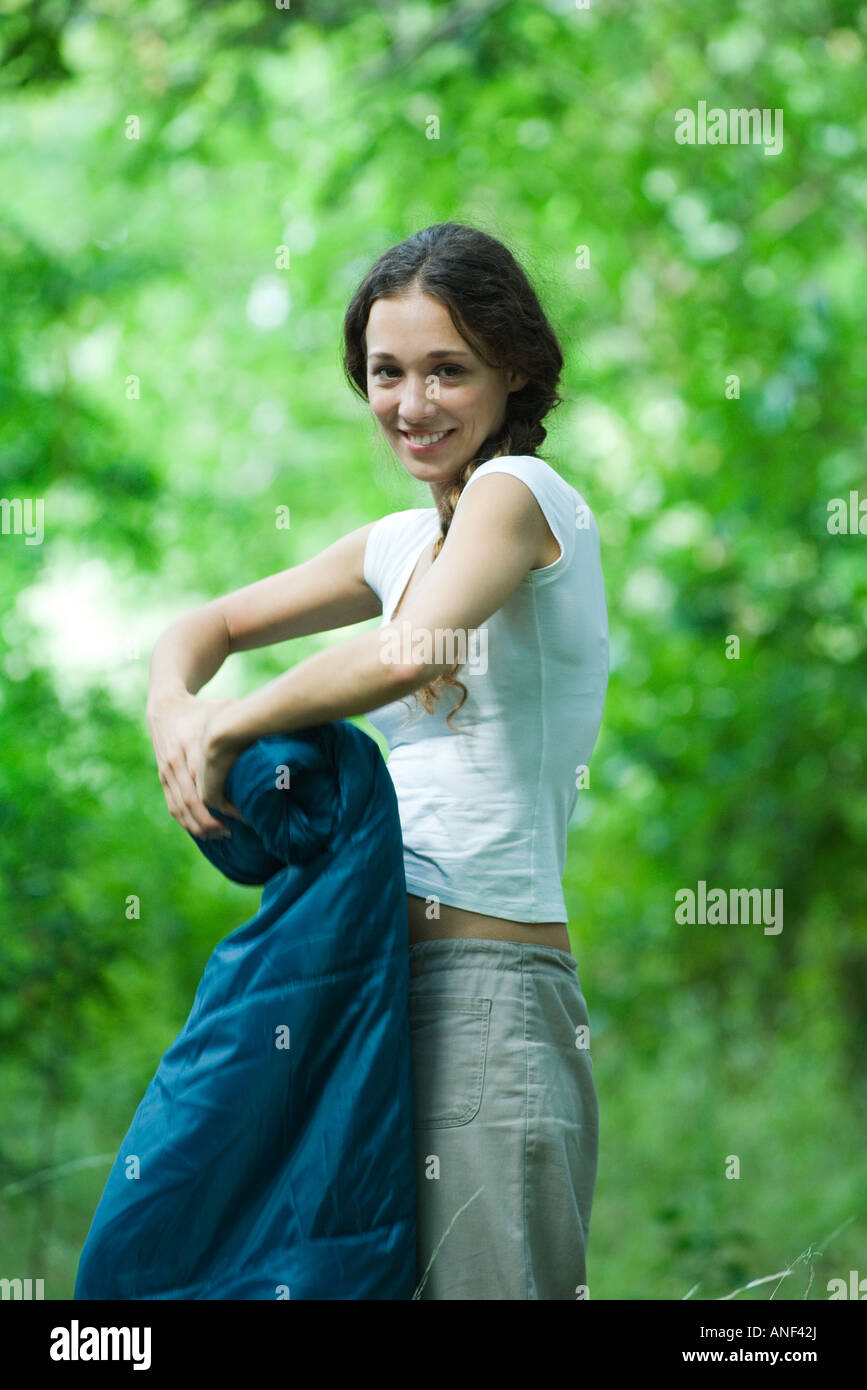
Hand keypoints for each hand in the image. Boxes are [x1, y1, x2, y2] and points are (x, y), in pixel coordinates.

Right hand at [147, 692, 245, 838]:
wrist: (165, 707)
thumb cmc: (203, 710)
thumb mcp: (223, 710)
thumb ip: (243, 723)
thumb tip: (275, 732)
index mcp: (192, 744)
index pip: (208, 781)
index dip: (225, 802)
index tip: (245, 813)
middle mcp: (176, 761)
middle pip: (192, 801)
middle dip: (211, 821)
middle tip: (233, 833)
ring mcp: (167, 772)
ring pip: (180, 808)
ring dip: (199, 826)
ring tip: (220, 836)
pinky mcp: (162, 779)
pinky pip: (172, 806)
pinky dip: (187, 822)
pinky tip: (203, 831)